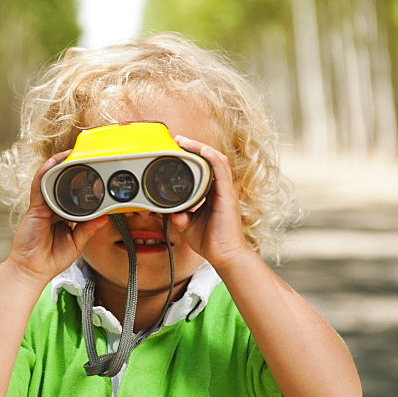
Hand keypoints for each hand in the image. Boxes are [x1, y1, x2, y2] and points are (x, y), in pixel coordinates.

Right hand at [7, 152, 107, 285]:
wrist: (32, 270)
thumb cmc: (51, 259)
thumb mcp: (77, 243)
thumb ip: (89, 229)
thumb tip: (105, 217)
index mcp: (63, 216)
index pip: (74, 197)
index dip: (83, 186)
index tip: (96, 176)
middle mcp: (53, 209)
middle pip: (62, 185)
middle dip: (71, 170)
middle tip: (84, 157)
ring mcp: (43, 207)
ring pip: (50, 182)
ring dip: (58, 166)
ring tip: (69, 154)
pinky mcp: (35, 208)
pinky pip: (38, 187)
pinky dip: (44, 173)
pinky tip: (52, 163)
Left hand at [170, 137, 248, 269]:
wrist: (224, 256)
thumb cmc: (211, 241)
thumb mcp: (188, 225)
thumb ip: (180, 216)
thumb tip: (171, 211)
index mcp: (212, 194)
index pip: (205, 168)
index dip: (194, 156)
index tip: (178, 148)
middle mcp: (219, 190)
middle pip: (211, 160)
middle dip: (195, 147)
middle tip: (179, 140)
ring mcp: (224, 192)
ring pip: (217, 161)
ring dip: (202, 148)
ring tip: (187, 141)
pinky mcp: (226, 197)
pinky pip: (222, 172)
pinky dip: (213, 159)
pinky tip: (204, 150)